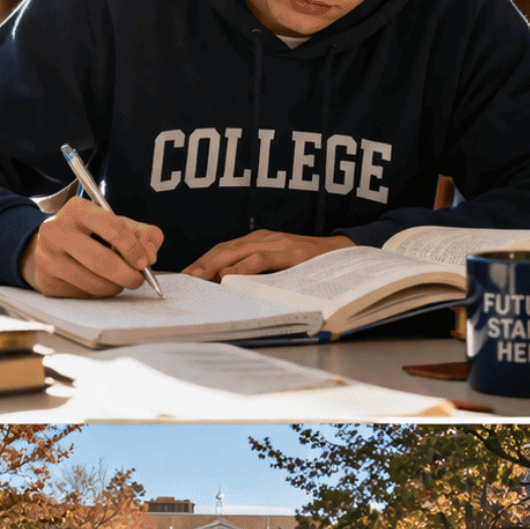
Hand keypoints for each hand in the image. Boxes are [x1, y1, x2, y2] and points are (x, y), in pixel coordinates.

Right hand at [18, 196, 164, 297]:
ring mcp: (47, 257)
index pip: (113, 228)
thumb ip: (143, 234)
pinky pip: (82, 295)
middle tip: (136, 279)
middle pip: (102, 260)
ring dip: (114, 287)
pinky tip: (96, 282)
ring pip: (93, 283)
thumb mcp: (119, 224)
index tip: (144, 262)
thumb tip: (149, 255)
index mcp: (77, 209)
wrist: (53, 246)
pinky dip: (97, 294)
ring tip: (118, 281)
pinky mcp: (46, 281)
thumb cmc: (92, 234)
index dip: (133, 248)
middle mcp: (56, 230)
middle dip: (127, 275)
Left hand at [182, 230, 354, 280]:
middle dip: (201, 263)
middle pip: (224, 249)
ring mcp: (277, 242)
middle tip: (183, 279)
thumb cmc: (311, 266)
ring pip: (237, 251)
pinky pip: (261, 258)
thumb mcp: (280, 269)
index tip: (185, 275)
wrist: (346, 254)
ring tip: (198, 278)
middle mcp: (264, 238)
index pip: (223, 250)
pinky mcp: (290, 251)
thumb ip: (258, 274)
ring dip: (214, 265)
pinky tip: (229, 277)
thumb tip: (230, 290)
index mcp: (259, 242)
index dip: (203, 261)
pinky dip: (242, 267)